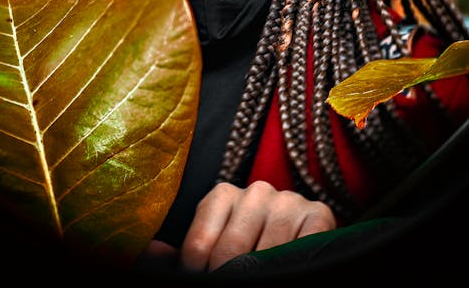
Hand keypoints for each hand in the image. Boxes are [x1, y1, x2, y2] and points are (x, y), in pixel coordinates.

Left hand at [180, 181, 335, 272]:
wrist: (299, 242)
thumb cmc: (250, 249)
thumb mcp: (215, 248)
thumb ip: (186, 254)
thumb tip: (149, 252)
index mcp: (223, 195)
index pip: (199, 247)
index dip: (199, 276)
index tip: (205, 284)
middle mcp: (257, 190)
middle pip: (230, 252)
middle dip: (230, 278)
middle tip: (232, 286)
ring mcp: (288, 200)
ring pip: (267, 253)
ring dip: (263, 274)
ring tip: (260, 279)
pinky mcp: (319, 213)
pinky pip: (303, 245)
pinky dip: (294, 263)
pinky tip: (287, 270)